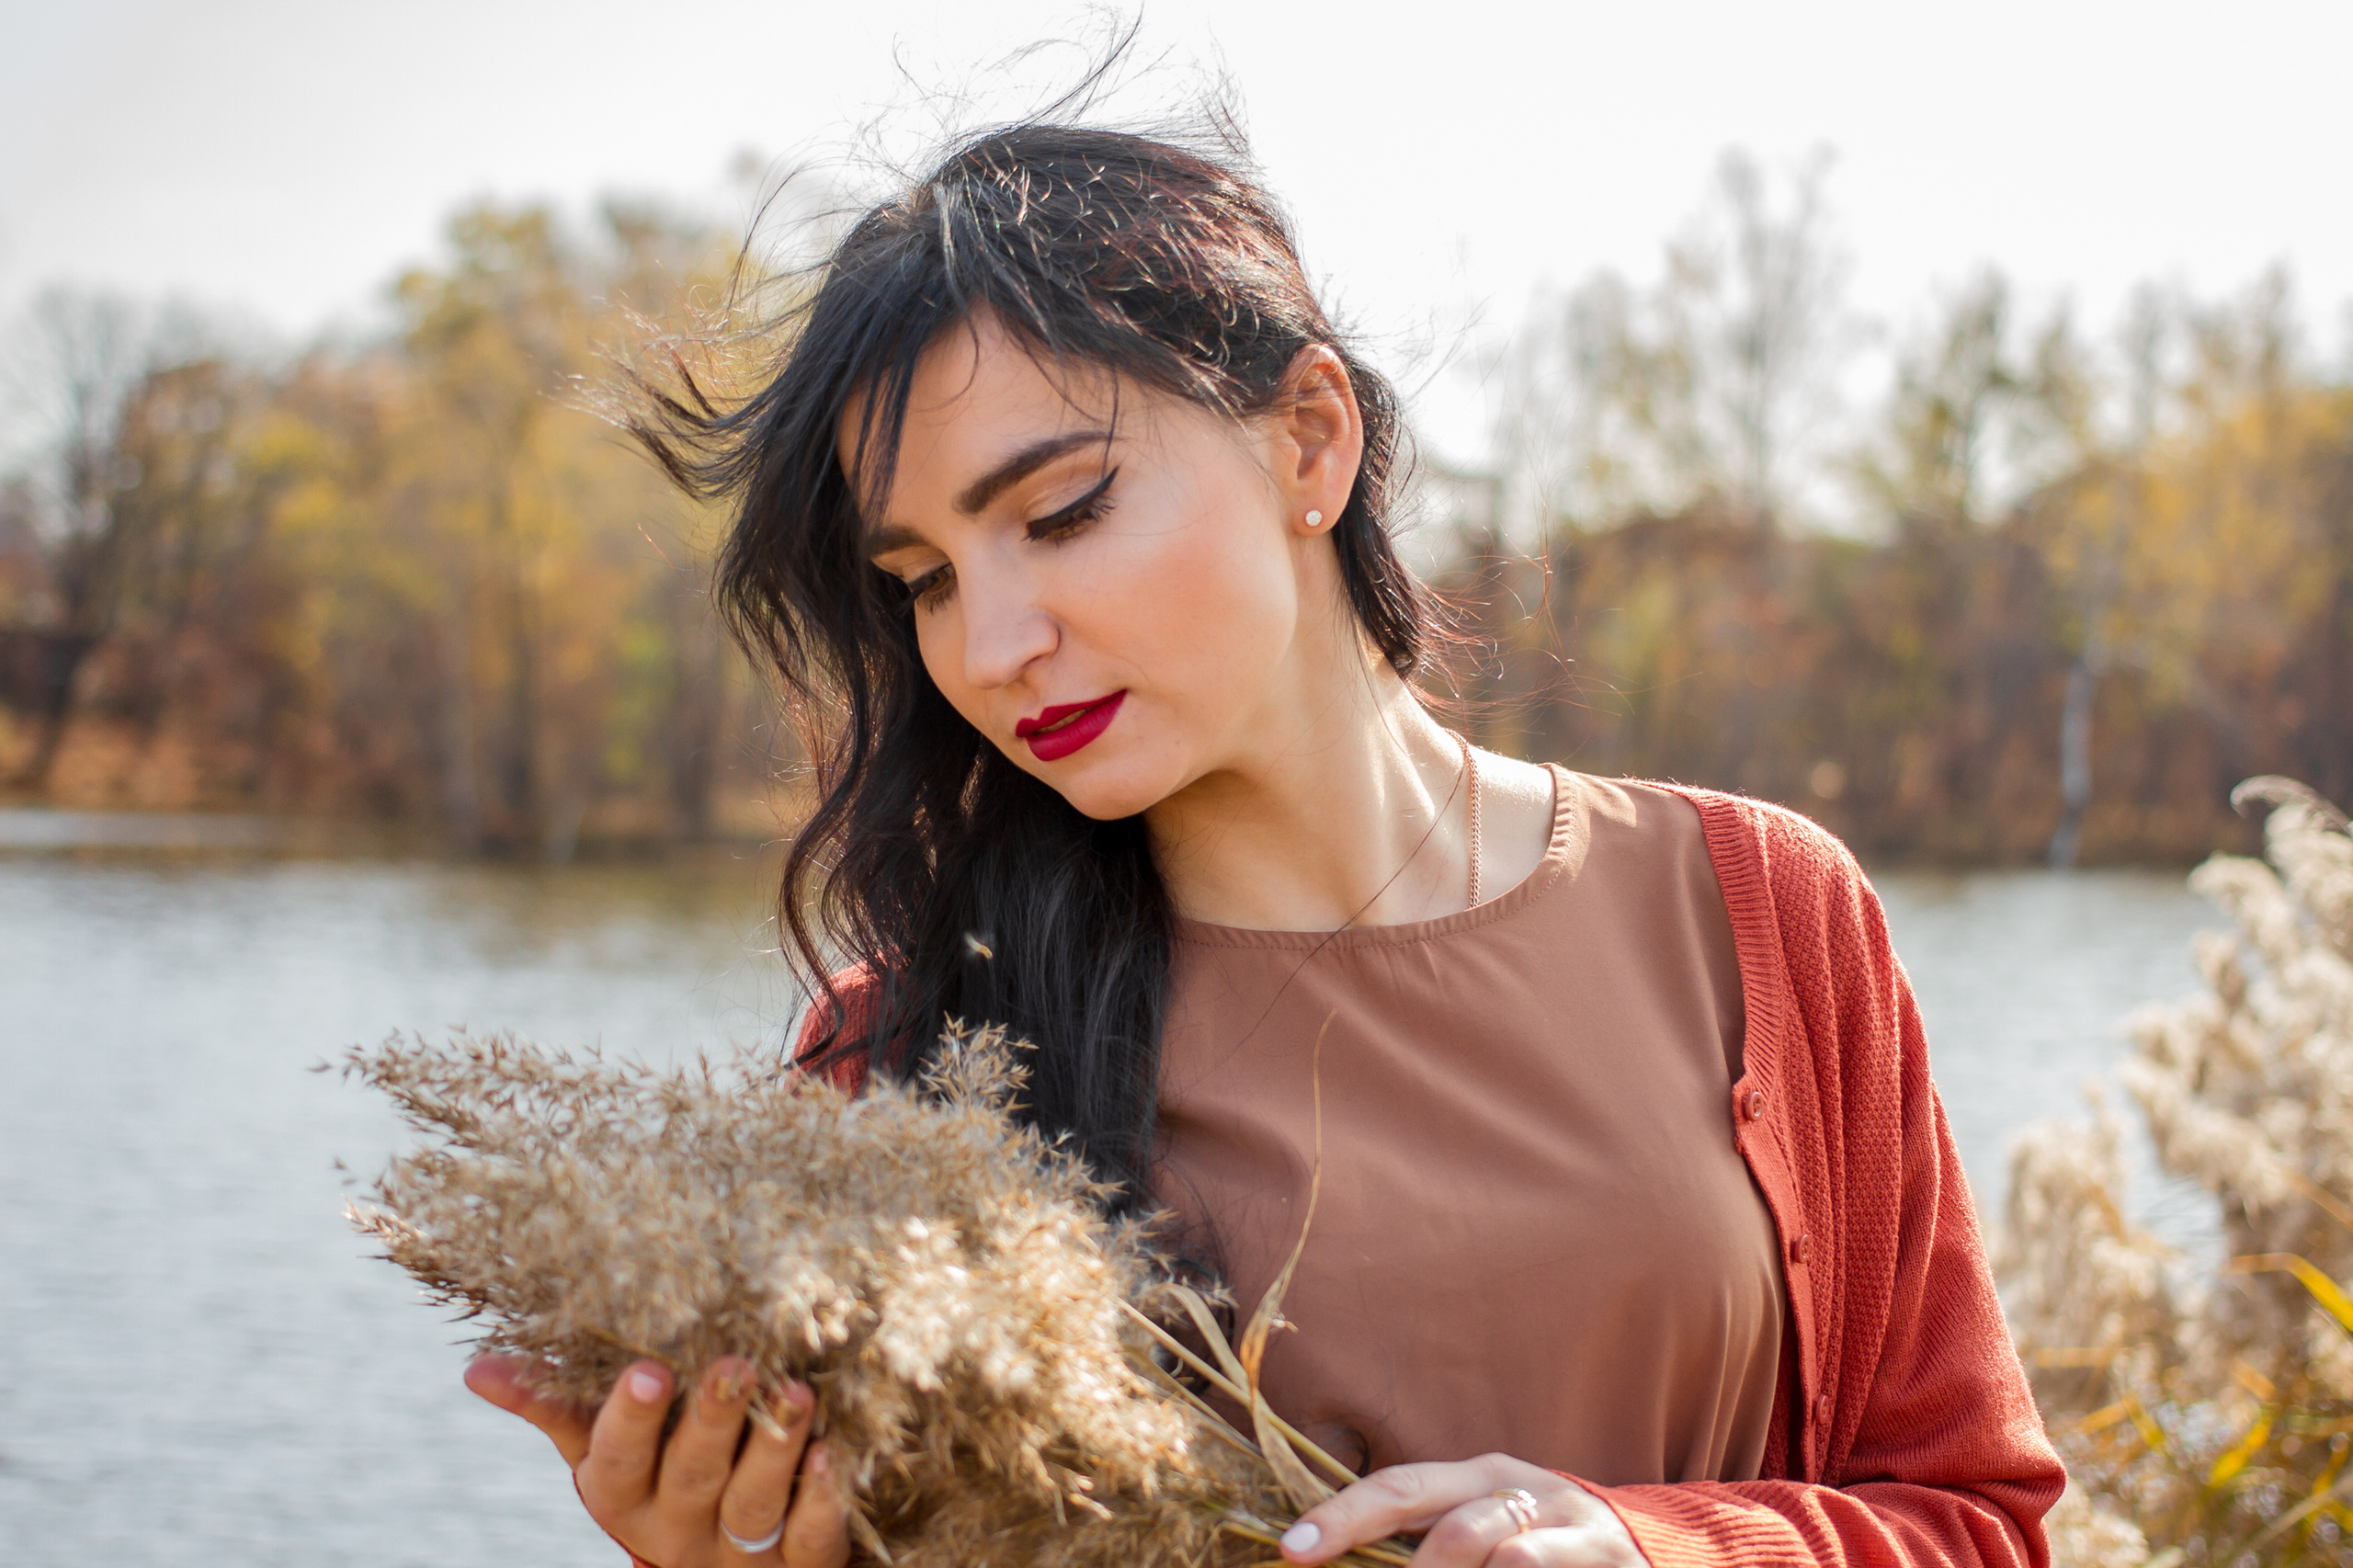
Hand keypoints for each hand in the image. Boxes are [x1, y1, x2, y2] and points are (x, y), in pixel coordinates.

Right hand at [465, 1353, 853, 1567]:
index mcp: (625, 1497)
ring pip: (753, 1504)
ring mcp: (738, 1552)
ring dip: (774, 1447)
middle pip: (692, 1475)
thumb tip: (477, 1370)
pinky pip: (810, 1536)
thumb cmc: (660, 1480)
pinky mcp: (799, 1564)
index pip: (617, 1462)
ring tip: (794, 1392)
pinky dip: (820, 1497)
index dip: (630, 1420)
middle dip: (710, 1420)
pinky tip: (830, 1453)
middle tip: (735, 1362)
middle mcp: (677, 1529)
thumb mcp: (606, 1454)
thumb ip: (555, 1408)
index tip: (648, 1368)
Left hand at [1277, 1453, 1647, 1567]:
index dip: (1342, 1518)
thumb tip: (1323, 1555)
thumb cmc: (1537, 1542)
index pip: (1399, 1487)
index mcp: (1479, 1475)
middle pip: (1455, 1531)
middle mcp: (1525, 1492)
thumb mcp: (1479, 1523)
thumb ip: (1420, 1536)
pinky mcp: (1612, 1564)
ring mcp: (1574, 1530)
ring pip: (1505, 1558)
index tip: (1293, 1553)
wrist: (1646, 1546)